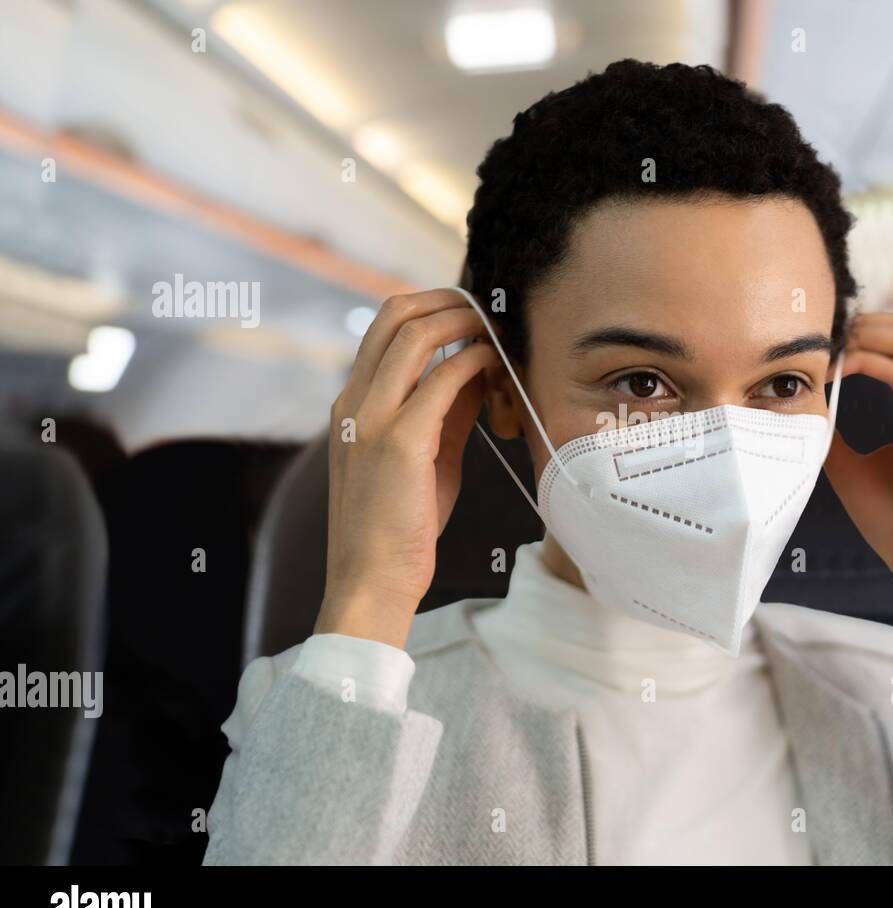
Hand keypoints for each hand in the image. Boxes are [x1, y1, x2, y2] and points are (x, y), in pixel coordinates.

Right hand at [314, 290, 501, 647]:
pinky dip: (474, 362)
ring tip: (495, 334)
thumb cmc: (399, 524)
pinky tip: (495, 371)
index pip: (385, 327)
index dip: (430, 308)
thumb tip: (478, 373)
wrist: (372, 578)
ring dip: (464, 323)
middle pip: (395, 314)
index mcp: (353, 403)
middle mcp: (355, 401)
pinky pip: (443, 378)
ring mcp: (372, 418)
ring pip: (416, 334)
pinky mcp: (400, 441)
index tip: (469, 316)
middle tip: (486, 311)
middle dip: (448, 300)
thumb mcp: (425, 455)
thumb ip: (447, 411)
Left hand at [822, 312, 892, 641]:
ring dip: (869, 335)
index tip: (827, 344)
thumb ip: (837, 436)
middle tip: (826, 336)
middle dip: (867, 322)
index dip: (868, 331)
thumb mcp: (855, 469)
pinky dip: (871, 365)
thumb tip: (807, 414)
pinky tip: (841, 373)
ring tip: (832, 349)